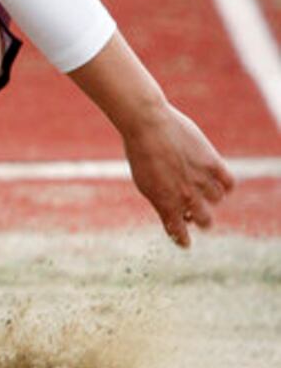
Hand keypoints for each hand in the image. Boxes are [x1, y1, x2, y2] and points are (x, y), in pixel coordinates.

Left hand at [122, 104, 234, 246]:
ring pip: (217, 200)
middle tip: (198, 215)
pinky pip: (229, 183)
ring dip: (212, 198)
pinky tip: (220, 182)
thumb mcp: (144, 181)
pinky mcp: (212, 163)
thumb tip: (174, 212)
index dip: (182, 239)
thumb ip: (160, 199)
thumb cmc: (139, 151)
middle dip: (202, 220)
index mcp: (163, 202)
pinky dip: (226, 186)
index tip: (185, 243)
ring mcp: (199, 180)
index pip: (178, 231)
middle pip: (204, 220)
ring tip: (204, 190)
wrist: (145, 124)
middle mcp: (184, 195)